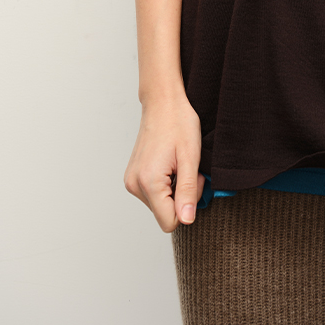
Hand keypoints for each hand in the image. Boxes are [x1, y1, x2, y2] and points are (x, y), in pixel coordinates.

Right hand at [124, 92, 205, 231]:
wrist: (163, 103)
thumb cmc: (179, 124)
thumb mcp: (191, 158)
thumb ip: (188, 192)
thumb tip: (187, 220)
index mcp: (148, 182)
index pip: (170, 222)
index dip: (188, 206)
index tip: (193, 180)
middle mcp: (135, 185)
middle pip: (165, 214)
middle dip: (182, 197)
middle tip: (187, 169)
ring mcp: (131, 181)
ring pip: (160, 205)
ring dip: (174, 190)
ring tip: (178, 164)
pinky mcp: (133, 177)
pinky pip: (153, 194)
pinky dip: (166, 185)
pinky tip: (169, 164)